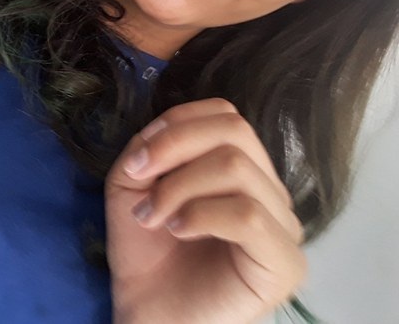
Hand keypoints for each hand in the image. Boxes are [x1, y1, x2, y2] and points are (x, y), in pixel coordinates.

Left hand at [105, 98, 305, 323]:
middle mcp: (270, 191)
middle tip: (139, 182)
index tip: (138, 158)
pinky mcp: (285, 264)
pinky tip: (179, 231)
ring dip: (179, 187)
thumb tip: (163, 128)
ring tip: (152, 218)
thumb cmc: (145, 251)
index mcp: (241, 169)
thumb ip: (149, 146)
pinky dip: (203, 214)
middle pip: (235, 132)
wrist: (146, 312)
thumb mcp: (133, 183)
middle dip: (175, 148)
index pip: (226, 115)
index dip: (178, 124)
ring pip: (237, 169)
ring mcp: (283, 227)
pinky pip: (250, 214)